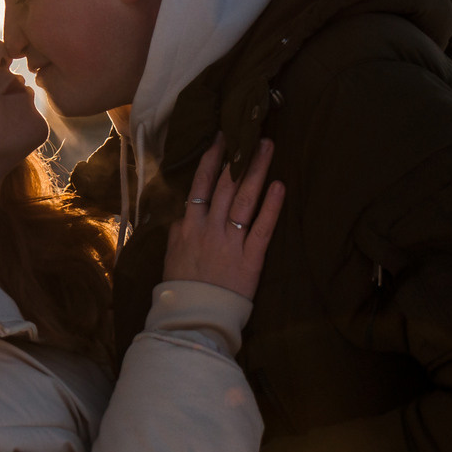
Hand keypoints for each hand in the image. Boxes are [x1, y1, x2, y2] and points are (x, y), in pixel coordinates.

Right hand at [163, 136, 282, 299]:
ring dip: (256, 171)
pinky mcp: (249, 260)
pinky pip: (262, 229)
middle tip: (250, 132)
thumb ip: (178, 232)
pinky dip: (271, 207)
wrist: (192, 320)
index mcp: (187, 227)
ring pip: (243, 200)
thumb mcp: (171, 256)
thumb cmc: (181, 290)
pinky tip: (279, 186)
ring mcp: (229, 243)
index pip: (200, 186)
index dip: (211, 159)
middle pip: (224, 185)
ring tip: (267, 147)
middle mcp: (208, 230)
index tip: (220, 138)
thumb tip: (183, 214)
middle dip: (238, 156)